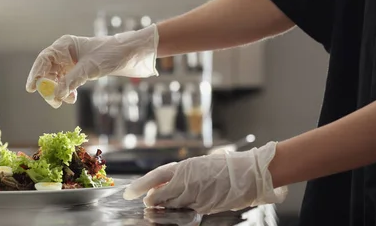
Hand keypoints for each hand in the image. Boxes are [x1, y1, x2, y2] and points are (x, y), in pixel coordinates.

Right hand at [25, 24, 158, 106]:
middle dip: (49, 87)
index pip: (43, 60)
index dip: (35, 74)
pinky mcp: (79, 70)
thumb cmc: (110, 54)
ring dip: (59, 91)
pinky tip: (72, 97)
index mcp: (64, 45)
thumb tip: (54, 96)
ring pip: (56, 79)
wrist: (131, 54)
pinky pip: (66, 83)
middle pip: (48, 71)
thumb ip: (70, 82)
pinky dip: (67, 91)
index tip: (31, 89)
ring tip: (66, 100)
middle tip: (53, 101)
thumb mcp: (89, 69)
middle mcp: (65, 53)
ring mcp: (72, 62)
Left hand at [122, 142, 287, 214]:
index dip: (140, 185)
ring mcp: (195, 196)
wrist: (247, 174)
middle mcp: (186, 182)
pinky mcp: (203, 207)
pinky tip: (177, 207)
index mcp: (183, 167)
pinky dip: (178, 210)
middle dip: (152, 200)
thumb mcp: (197, 165)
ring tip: (159, 204)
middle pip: (160, 195)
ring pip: (171, 206)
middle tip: (146, 201)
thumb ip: (179, 174)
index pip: (155, 177)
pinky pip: (185, 211)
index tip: (128, 193)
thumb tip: (161, 183)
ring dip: (163, 207)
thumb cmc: (222, 167)